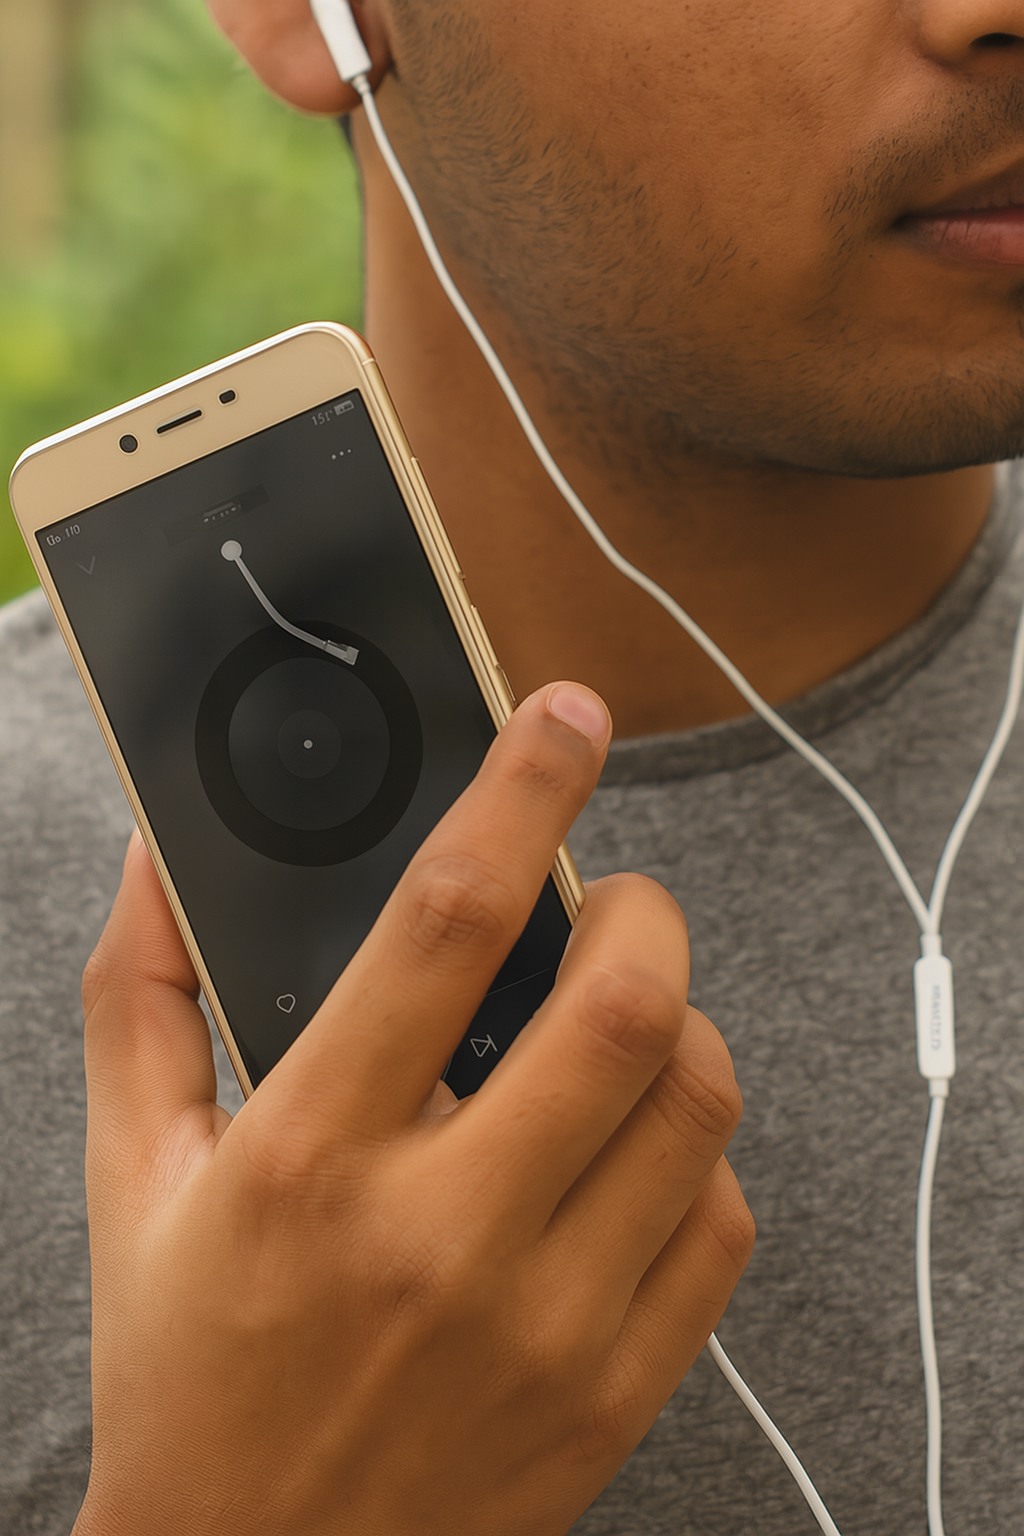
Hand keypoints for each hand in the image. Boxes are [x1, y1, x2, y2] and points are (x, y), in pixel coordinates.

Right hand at [75, 682, 752, 1535]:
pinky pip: (721, 1223)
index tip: (564, 721)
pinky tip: (627, 1153)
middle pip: (623, 1001)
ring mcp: (546, 1322)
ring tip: (621, 1025)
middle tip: (614, 903)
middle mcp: (440, 1235)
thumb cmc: (186, 1372)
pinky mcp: (615, 1392)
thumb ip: (145, 998)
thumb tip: (164, 859)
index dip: (519, 791)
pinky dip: (694, 1155)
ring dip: (677, 1022)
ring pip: (695, 1101)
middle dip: (643, 908)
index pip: (445, 922)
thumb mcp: (132, 1176)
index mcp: (311, 1159)